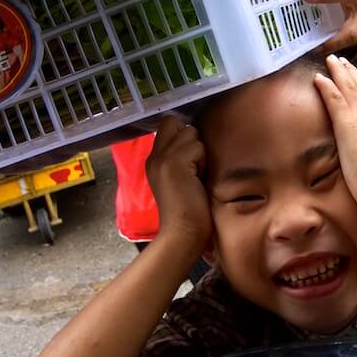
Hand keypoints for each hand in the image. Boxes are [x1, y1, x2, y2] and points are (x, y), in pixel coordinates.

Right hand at [146, 117, 210, 250]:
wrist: (182, 233)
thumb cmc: (189, 210)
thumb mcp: (180, 179)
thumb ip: (181, 158)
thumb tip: (196, 138)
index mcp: (154, 160)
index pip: (167, 125)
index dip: (182, 133)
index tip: (192, 155)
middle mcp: (154, 156)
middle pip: (177, 123)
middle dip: (191, 139)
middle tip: (194, 167)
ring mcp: (162, 158)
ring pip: (190, 133)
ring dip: (200, 152)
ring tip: (196, 175)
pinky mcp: (173, 163)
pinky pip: (198, 147)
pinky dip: (203, 162)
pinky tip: (197, 180)